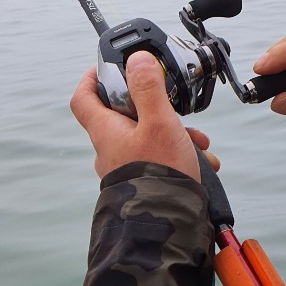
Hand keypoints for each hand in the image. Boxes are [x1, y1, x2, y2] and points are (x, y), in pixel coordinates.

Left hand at [70, 52, 218, 180]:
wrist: (166, 225)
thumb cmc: (159, 175)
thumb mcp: (159, 122)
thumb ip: (148, 89)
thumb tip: (137, 60)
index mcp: (106, 131)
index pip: (83, 98)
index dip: (91, 77)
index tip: (107, 66)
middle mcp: (110, 150)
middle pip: (123, 115)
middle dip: (154, 108)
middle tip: (174, 107)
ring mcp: (123, 167)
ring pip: (146, 138)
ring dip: (173, 134)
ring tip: (197, 142)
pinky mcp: (140, 182)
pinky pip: (156, 159)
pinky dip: (177, 155)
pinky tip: (201, 161)